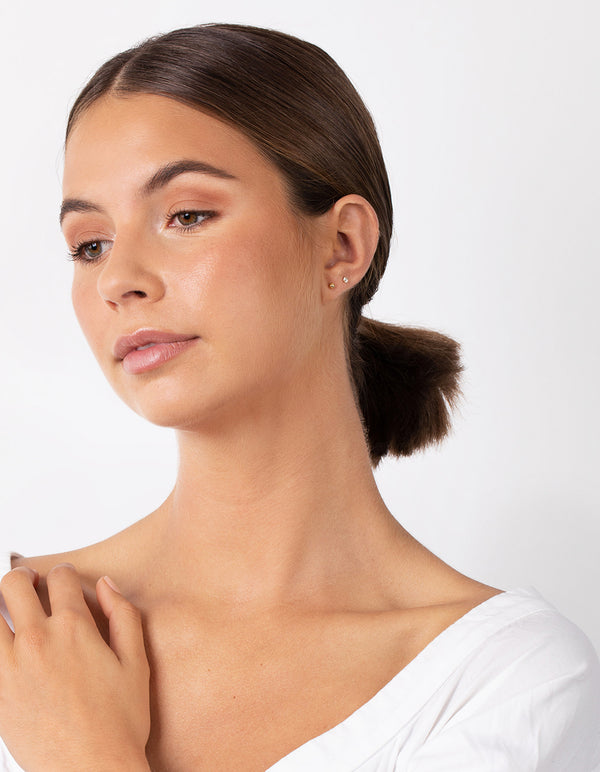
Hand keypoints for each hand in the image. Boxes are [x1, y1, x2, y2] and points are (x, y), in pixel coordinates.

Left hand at [0, 564, 150, 771]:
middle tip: (30, 587)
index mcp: (74, 628)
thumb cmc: (119, 723)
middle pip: (13, 584)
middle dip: (23, 578)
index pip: (59, 577)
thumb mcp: (136, 661)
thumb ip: (123, 614)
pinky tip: (6, 650)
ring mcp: (9, 667)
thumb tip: (105, 584)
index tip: (63, 580)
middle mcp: (37, 641)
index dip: (63, 574)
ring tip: (10, 615)